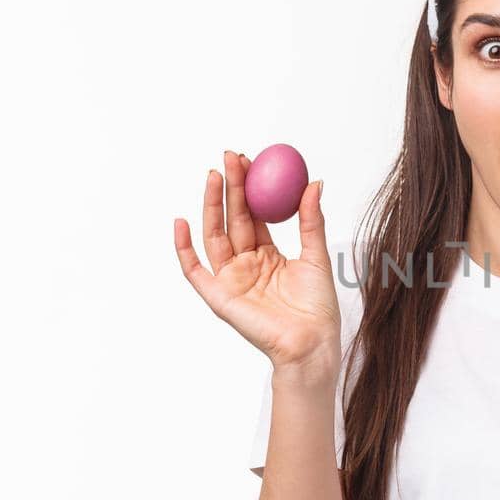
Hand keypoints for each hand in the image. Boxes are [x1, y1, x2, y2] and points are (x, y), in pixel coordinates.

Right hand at [173, 150, 341, 375]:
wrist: (312, 342)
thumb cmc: (318, 307)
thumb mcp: (316, 255)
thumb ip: (311, 220)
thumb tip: (314, 182)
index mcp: (268, 255)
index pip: (254, 214)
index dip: (250, 187)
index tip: (250, 160)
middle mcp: (246, 264)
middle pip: (233, 218)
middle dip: (230, 187)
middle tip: (230, 157)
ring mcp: (231, 279)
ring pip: (215, 235)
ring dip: (211, 205)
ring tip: (214, 175)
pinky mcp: (218, 296)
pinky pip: (195, 270)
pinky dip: (184, 248)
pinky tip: (181, 222)